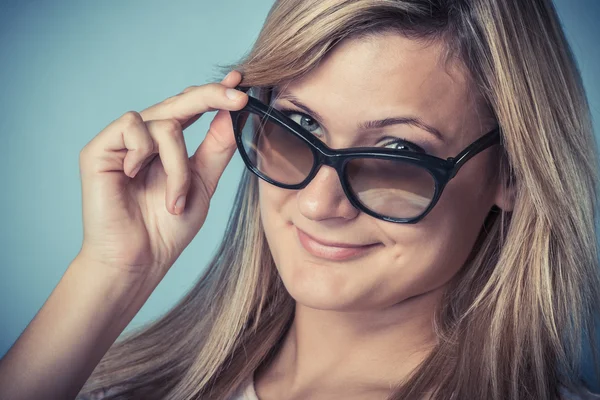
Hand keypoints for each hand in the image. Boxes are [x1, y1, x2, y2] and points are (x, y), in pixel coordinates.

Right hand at [76, 71, 247, 281]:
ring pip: (164, 124)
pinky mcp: (99, 148)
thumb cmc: (169, 228)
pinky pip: (133, 127)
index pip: (192, 109)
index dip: (216, 94)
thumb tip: (235, 113)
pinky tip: (136, 177)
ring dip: (177, 166)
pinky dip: (145, 154)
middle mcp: (145, 138)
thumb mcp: (203, 183)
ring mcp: (121, 142)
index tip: (241, 83)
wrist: (140, 261)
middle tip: (238, 97)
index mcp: (168, 145)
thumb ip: (217, 148)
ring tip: (174, 202)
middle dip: (211, 96)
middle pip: (180, 102)